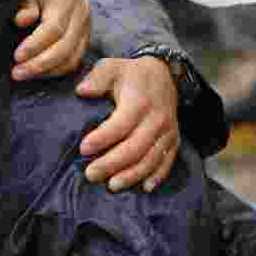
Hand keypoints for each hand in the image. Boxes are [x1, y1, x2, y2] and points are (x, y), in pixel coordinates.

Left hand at [12, 0, 89, 80]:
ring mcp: (85, 26)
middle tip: (16, 73)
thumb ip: (25, 1)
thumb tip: (21, 21)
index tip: (16, 56)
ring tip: (23, 75)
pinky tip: (37, 74)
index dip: (35, 44)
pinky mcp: (84, 37)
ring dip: (47, 71)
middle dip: (39, 64)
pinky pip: (74, 60)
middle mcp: (80, 12)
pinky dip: (56, 71)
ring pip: (72, 57)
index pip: (54, 27)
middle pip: (65, 46)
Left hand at [76, 56, 179, 192]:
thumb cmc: (130, 73)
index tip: (83, 149)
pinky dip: (157, 176)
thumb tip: (82, 91)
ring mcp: (167, 131)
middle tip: (90, 175)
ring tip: (111, 186)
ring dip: (132, 175)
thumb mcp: (111, 67)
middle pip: (135, 147)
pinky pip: (167, 161)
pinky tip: (144, 188)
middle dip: (112, 163)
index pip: (120, 124)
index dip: (102, 138)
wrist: (163, 73)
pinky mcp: (173, 140)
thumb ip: (96, 78)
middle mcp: (157, 119)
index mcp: (140, 102)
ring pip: (151, 159)